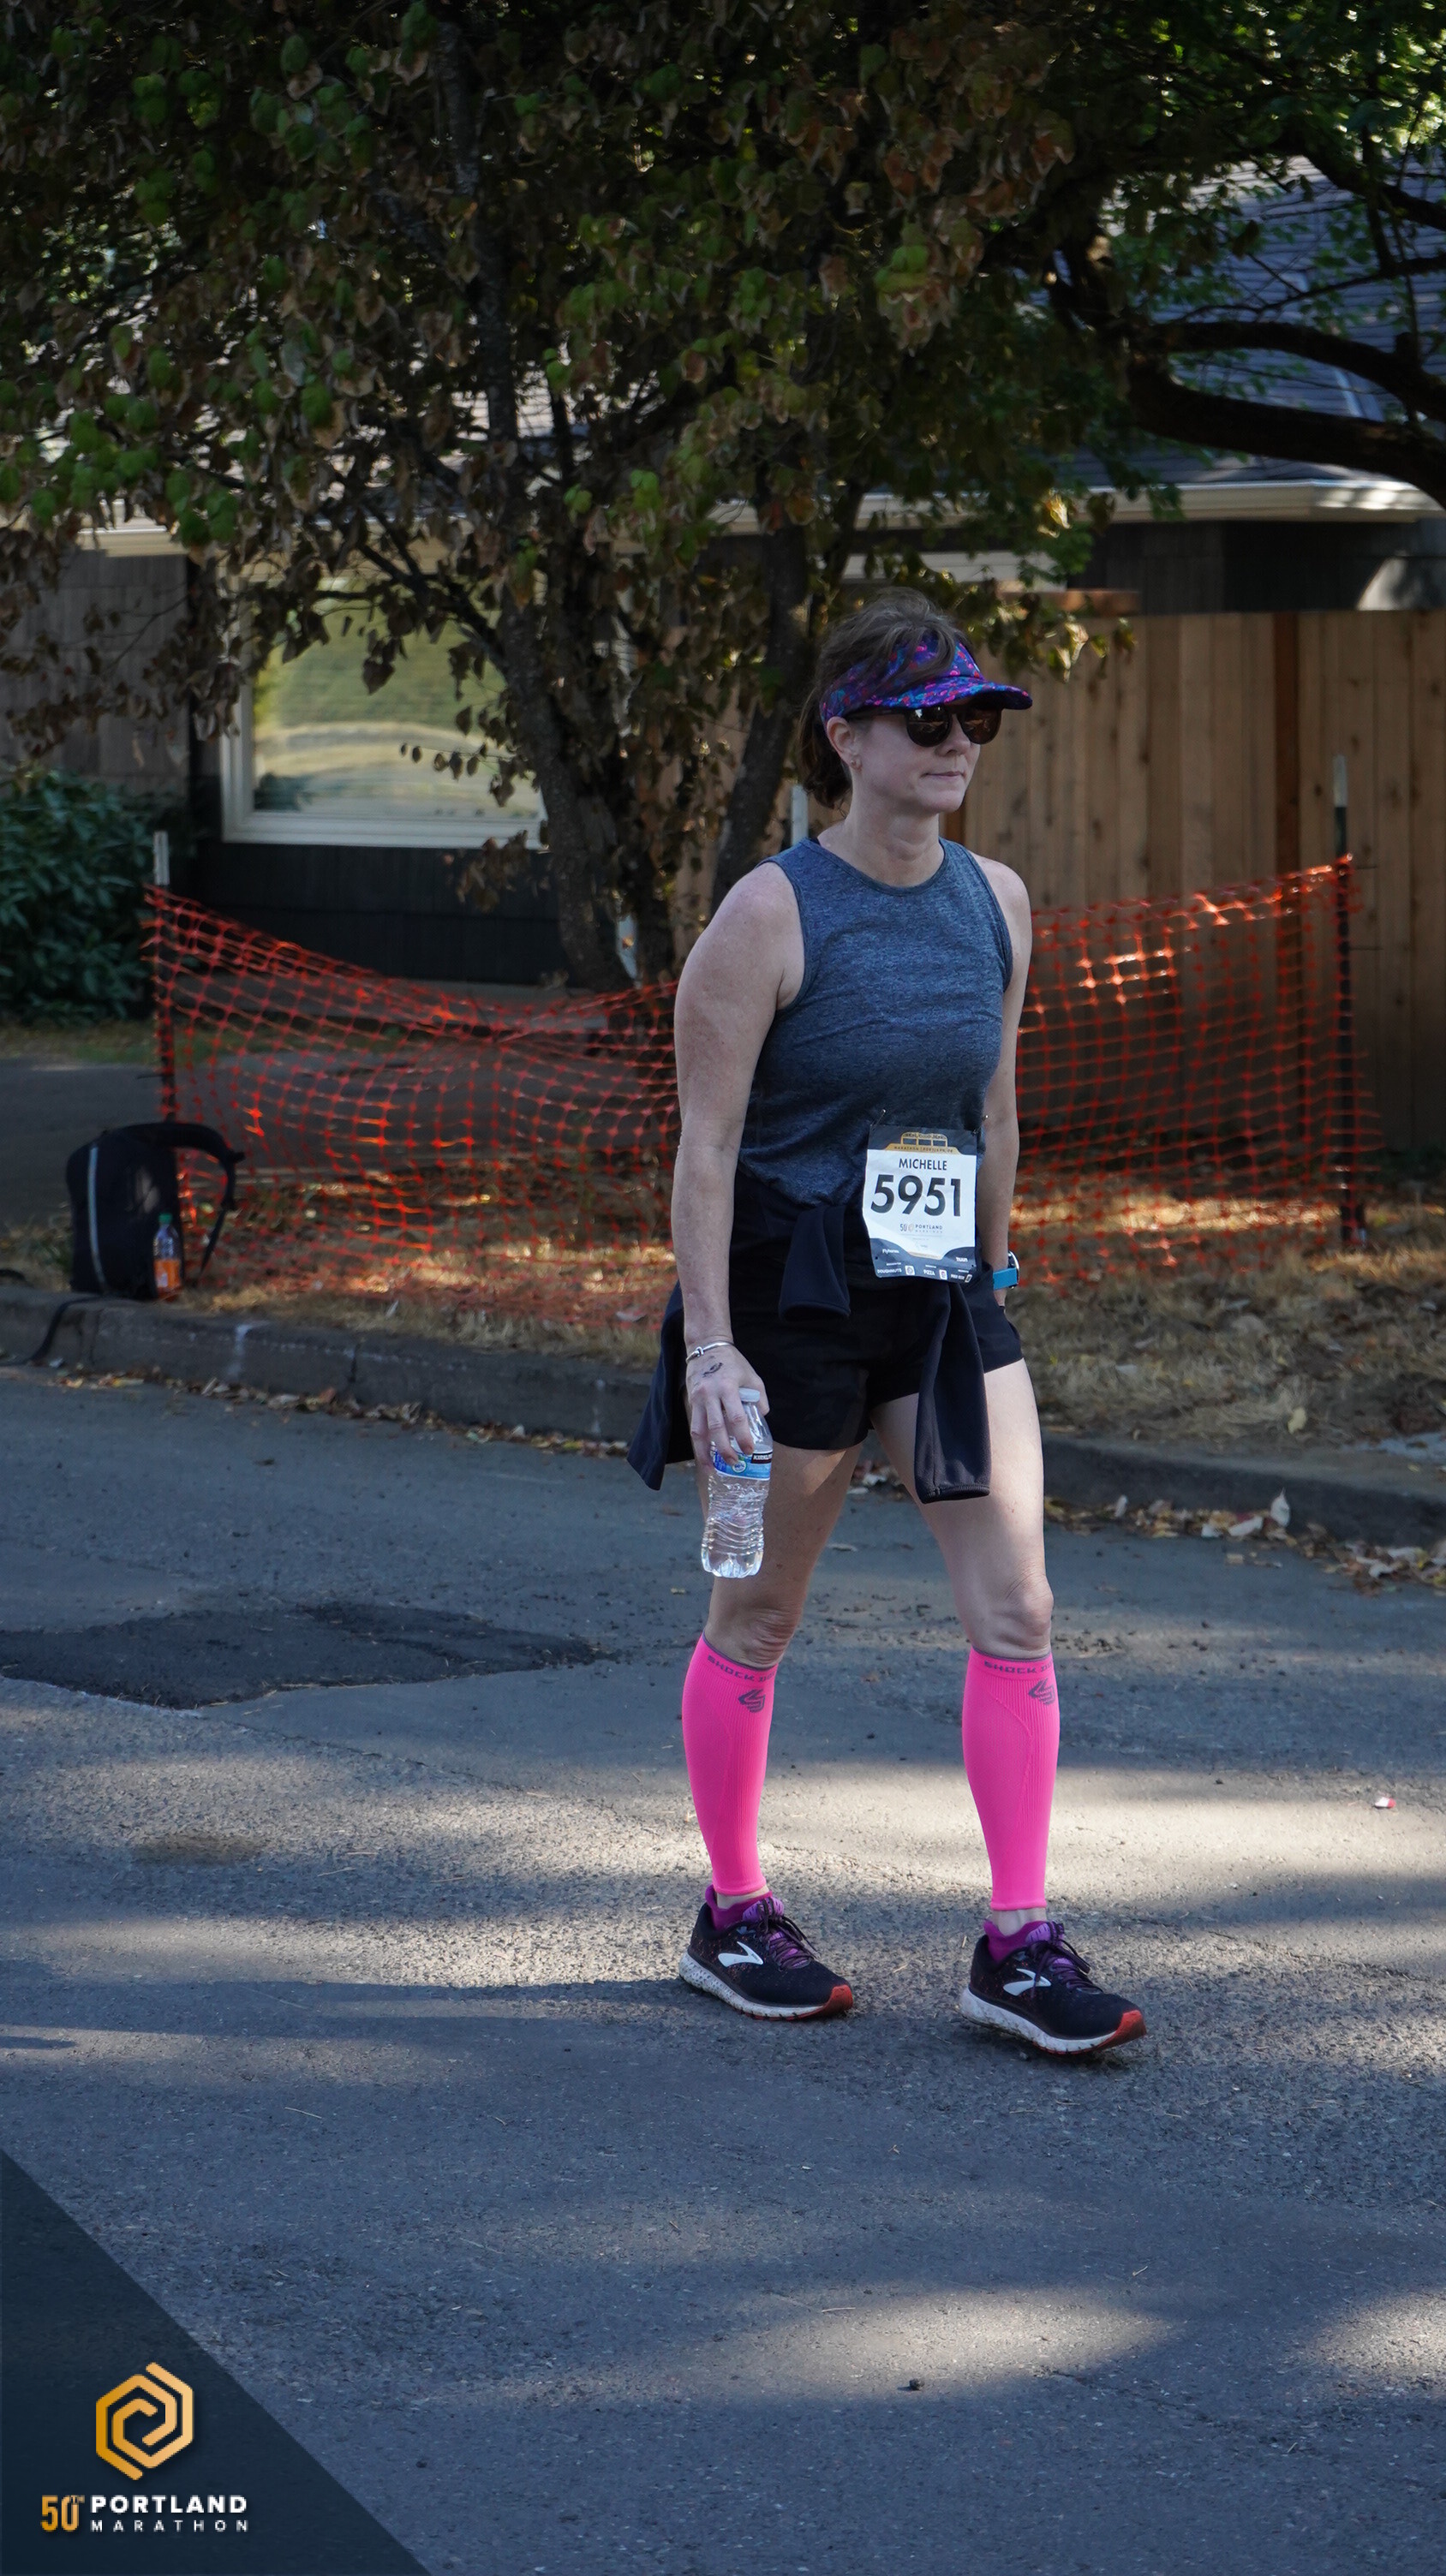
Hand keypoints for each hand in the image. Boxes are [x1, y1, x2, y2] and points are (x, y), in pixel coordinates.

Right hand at [684, 1340, 768, 1467]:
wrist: (706, 1347)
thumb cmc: (733, 1362)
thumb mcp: (752, 1376)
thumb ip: (759, 1397)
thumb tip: (761, 1417)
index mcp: (728, 1387)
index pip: (736, 1417)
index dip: (743, 1436)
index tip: (749, 1450)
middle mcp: (710, 1394)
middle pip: (716, 1428)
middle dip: (725, 1449)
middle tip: (734, 1463)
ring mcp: (697, 1399)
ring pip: (698, 1431)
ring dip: (704, 1452)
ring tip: (711, 1468)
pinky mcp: (690, 1401)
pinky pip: (694, 1426)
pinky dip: (699, 1442)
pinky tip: (704, 1453)